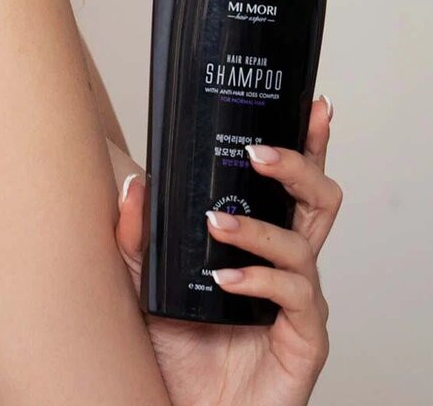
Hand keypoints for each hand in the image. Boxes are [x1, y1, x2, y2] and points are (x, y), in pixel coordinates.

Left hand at [115, 95, 341, 405]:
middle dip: (300, 165)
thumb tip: (135, 183)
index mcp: (261, 240)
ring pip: (304, 244)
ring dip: (261, 227)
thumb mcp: (144, 281)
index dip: (308, 144)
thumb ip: (138, 235)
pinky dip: (259, 281)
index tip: (312, 106)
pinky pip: (294, 298)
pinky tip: (226, 280)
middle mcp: (286, 264)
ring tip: (218, 223)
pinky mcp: (302, 341)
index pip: (290, 184)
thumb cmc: (173, 347)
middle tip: (261, 152)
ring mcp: (297, 302)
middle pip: (317, 200)